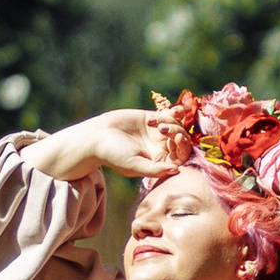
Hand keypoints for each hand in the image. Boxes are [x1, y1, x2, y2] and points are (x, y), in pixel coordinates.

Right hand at [26, 108, 169, 182]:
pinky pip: (169, 114)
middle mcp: (160, 147)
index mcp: (159, 162)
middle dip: (177, 133)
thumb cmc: (113, 155)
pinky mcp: (151, 118)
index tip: (176, 139)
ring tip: (154, 123)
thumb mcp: (134, 165)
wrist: (97, 136)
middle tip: (163, 130)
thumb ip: (155, 169)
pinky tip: (176, 110)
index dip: (183, 148)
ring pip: (176, 125)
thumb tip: (177, 170)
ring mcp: (157, 132)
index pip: (180, 157)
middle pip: (180, 140)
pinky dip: (176, 112)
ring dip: (172, 122)